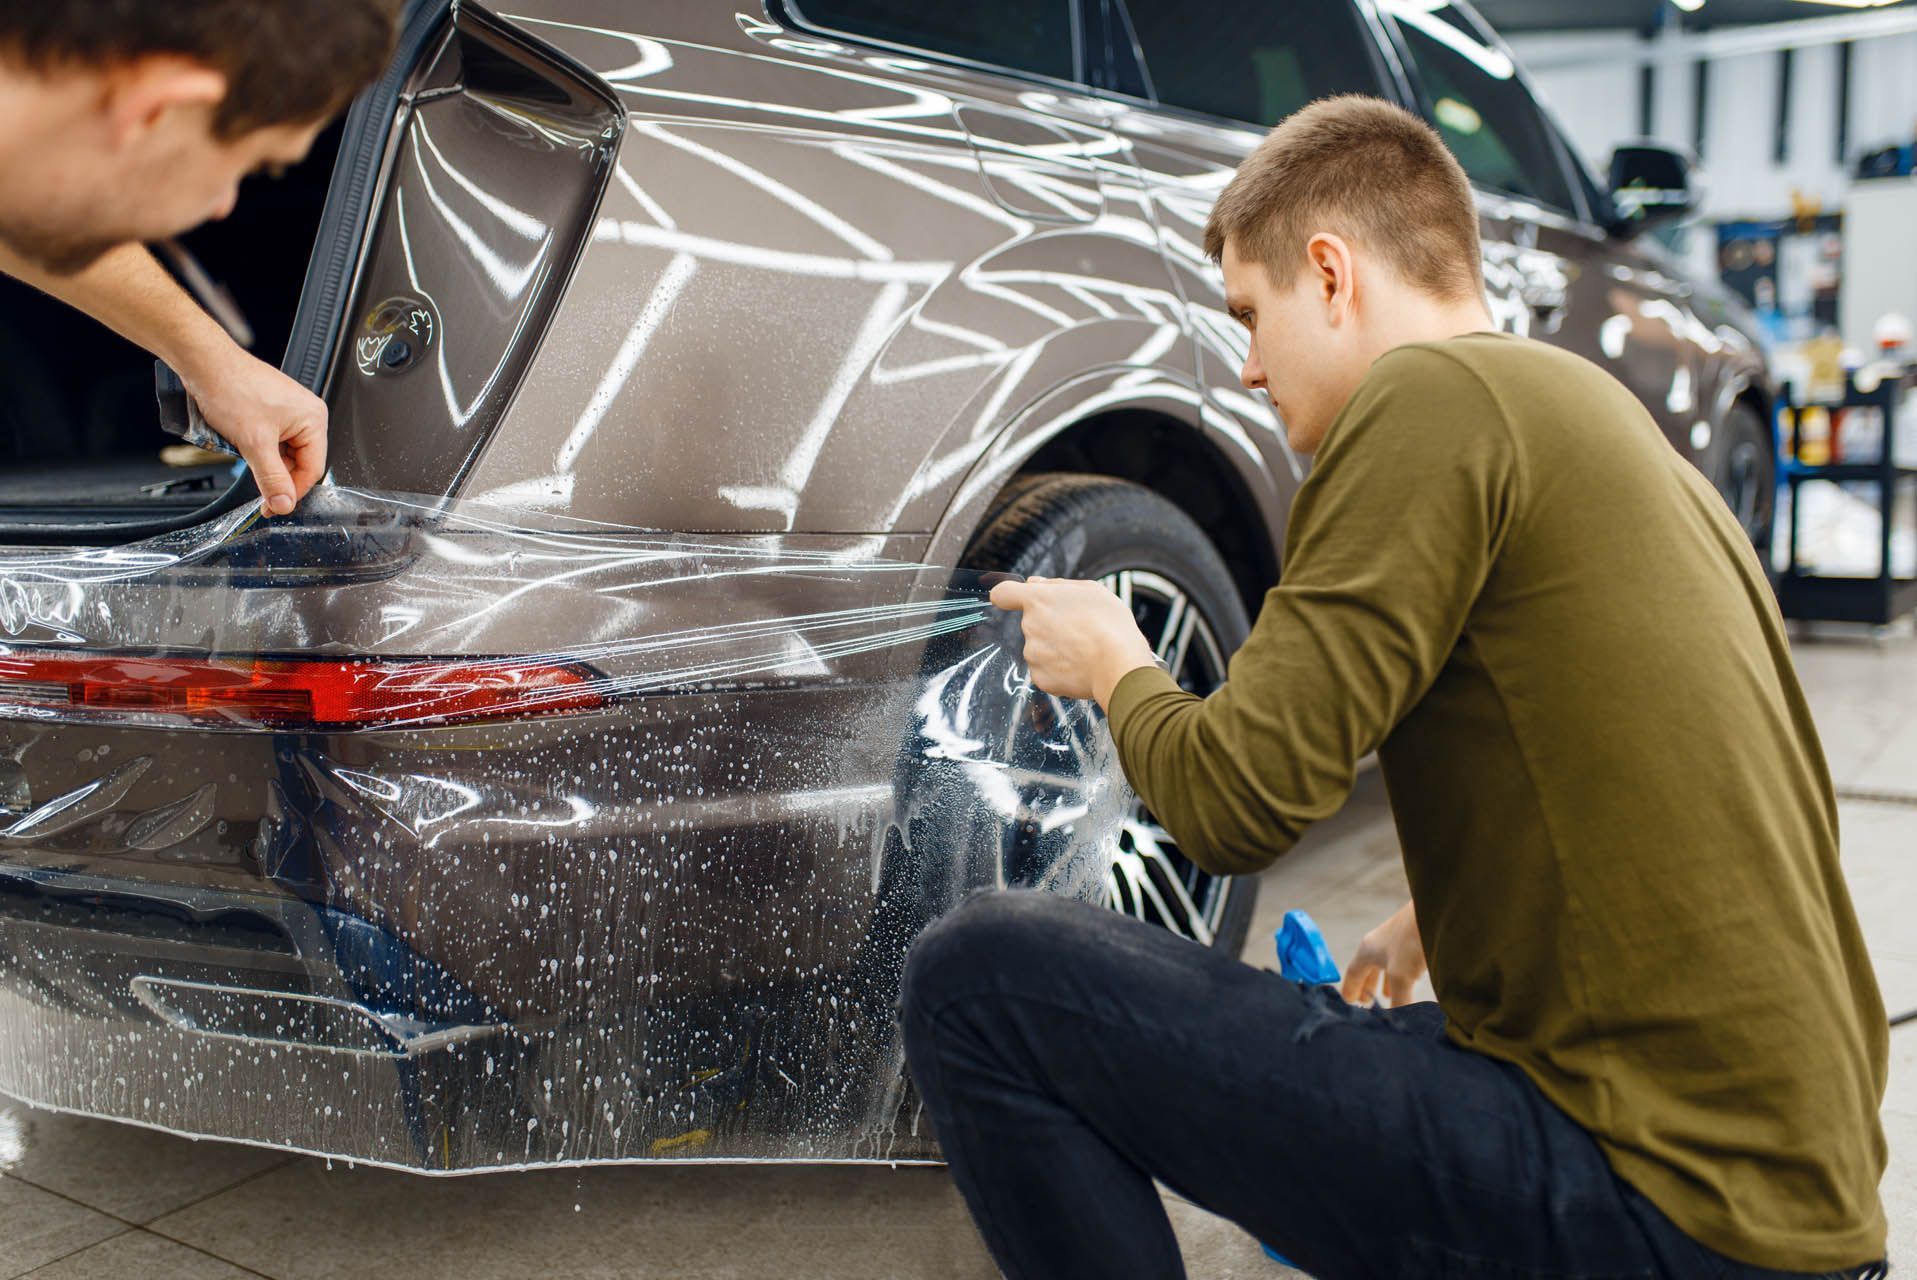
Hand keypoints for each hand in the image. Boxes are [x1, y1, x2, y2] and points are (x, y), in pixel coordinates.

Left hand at [181, 345, 327, 515]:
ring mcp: (288, 413)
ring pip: (282, 454)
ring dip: (263, 461)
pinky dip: (256, 449)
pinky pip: (271, 441)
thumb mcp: (254, 442)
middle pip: (299, 462)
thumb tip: (284, 503)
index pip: (313, 469)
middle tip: (257, 490)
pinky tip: (241, 444)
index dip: (293, 490)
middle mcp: (305, 415)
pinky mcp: (271, 412)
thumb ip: (272, 478)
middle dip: (276, 475)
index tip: (274, 505)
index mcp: (313, 419)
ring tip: (244, 453)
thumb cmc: (231, 387)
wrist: (204, 363)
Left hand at [987, 576, 1157, 705]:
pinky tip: (1080, 667)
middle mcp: (1029, 627)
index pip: (1003, 593)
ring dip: (1056, 648)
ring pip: (1040, 648)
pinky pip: (1046, 670)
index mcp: (1037, 600)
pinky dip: (1060, 669)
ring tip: (1084, 650)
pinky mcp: (1040, 678)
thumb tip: (1035, 583)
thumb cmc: (1110, 623)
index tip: (1016, 600)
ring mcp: (1032, 654)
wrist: (1119, 665)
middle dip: (1050, 624)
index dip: (1009, 596)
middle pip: (1032, 623)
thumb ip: (1057, 584)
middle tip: (1080, 629)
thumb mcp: (1092, 590)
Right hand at [1340, 899, 1426, 1007]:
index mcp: (1368, 950)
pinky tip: (1412, 978)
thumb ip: (1399, 1002)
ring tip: (1389, 995)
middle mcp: (1379, 943)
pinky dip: (1401, 973)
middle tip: (1368, 1002)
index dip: (1351, 989)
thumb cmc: (1411, 940)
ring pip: (1385, 964)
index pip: (1353, 973)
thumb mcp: (1401, 976)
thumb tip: (1401, 1023)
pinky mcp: (1414, 937)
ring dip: (1385, 980)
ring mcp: (1397, 939)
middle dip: (1367, 986)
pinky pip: (1401, 959)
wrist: (1436, 910)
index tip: (1350, 1002)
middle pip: (1368, 968)